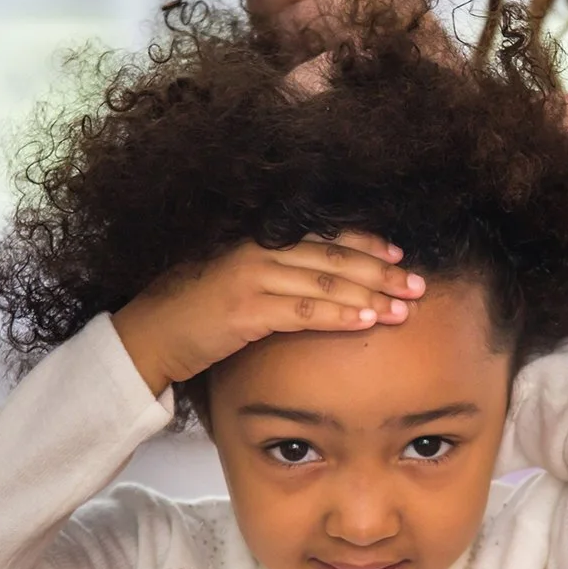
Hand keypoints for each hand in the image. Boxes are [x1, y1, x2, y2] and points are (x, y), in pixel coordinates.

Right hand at [112, 232, 423, 394]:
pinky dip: (339, 315)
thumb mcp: (240, 281)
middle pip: (332, 255)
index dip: (365, 242)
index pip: (322, 234)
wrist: (149, 335)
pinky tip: (367, 321)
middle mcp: (256, 251)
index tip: (400, 253)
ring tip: (404, 307)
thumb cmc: (197, 312)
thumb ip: (278, 273)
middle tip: (418, 284)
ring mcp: (249, 278)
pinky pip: (303, 311)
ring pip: (323, 282)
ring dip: (370, 294)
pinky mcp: (243, 311)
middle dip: (380, 270)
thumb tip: (327, 281)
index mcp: (258, 238)